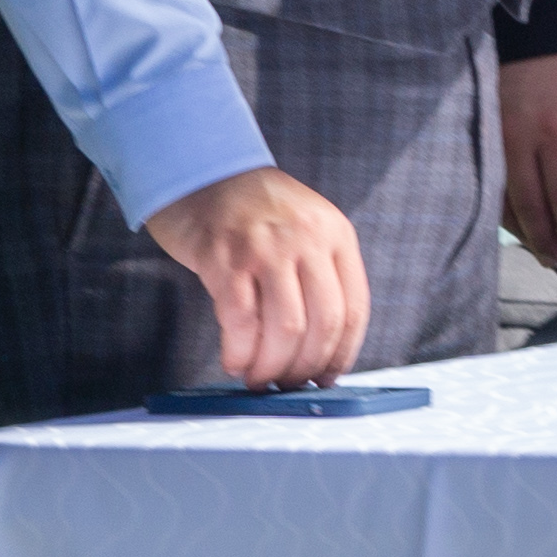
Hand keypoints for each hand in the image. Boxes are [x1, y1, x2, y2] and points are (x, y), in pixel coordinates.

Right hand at [142, 165, 372, 386]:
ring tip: (260, 380)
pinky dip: (240, 352)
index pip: (354, 309)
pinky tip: (235, 362)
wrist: (202, 171)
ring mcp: (267, 249)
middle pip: (323, 324)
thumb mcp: (306, 228)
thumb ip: (320, 274)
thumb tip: (323, 348)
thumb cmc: (254, 211)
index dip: (343, 353)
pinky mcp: (225, 258)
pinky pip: (241, 321)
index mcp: (336, 235)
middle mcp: (307, 241)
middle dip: (306, 366)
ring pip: (285, 328)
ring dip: (273, 366)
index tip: (327, 377)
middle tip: (288, 385)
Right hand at [500, 51, 556, 259]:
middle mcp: (521, 141)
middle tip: (554, 261)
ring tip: (533, 249)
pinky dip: (497, 205)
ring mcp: (495, 140)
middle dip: (542, 236)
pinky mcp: (478, 135)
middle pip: (529, 201)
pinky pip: (486, 180)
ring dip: (518, 228)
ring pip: (503, 196)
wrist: (524, 32)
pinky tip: (506, 220)